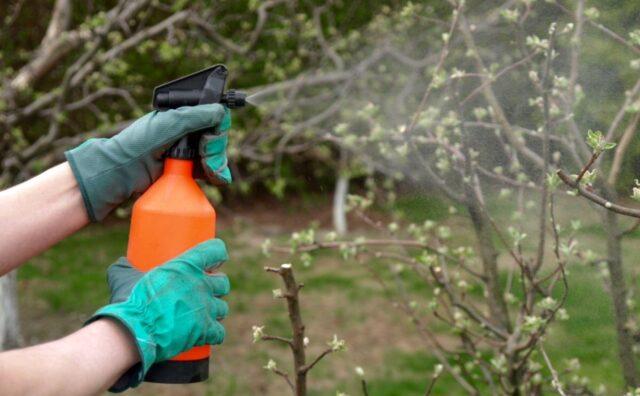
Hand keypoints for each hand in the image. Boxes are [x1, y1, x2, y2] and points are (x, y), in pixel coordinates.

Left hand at [65, 104, 231, 221]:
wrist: (121, 173)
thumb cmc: (137, 145)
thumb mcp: (166, 126)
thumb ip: (193, 117)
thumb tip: (219, 111)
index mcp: (183, 115)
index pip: (213, 117)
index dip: (217, 130)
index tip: (209, 142)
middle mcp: (187, 131)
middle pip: (217, 137)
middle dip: (217, 150)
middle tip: (208, 162)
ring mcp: (188, 151)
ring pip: (216, 154)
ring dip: (219, 164)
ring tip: (213, 175)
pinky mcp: (187, 169)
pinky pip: (210, 170)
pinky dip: (217, 174)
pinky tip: (216, 178)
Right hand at [87, 238, 229, 390]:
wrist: (134, 331)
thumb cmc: (130, 301)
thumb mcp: (125, 276)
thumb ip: (125, 267)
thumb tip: (123, 262)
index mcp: (186, 266)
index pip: (215, 250)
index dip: (217, 254)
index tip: (212, 262)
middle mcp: (201, 285)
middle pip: (223, 282)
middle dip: (216, 286)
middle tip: (203, 292)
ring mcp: (205, 308)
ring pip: (223, 307)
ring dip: (215, 311)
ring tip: (202, 314)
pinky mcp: (205, 330)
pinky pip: (220, 332)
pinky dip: (214, 334)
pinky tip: (207, 335)